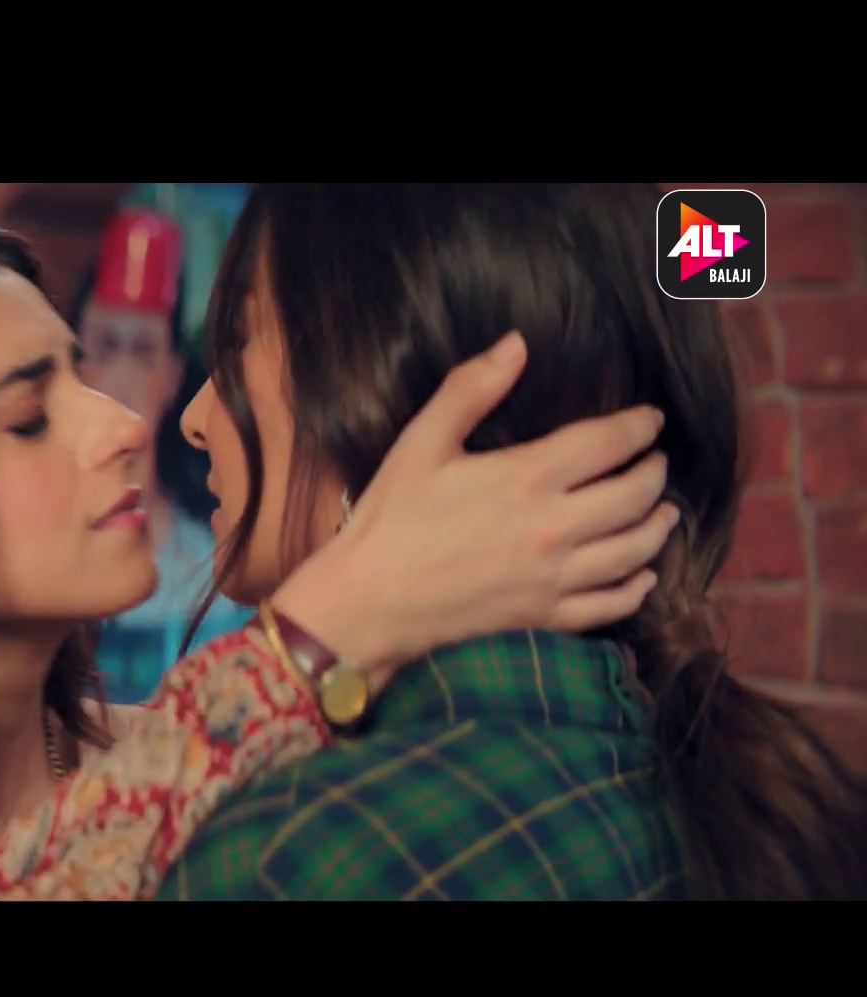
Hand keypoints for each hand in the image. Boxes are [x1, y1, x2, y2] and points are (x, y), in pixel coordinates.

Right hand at [271, 331, 676, 689]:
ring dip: (658, 527)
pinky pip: (611, 604)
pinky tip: (644, 574)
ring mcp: (554, 577)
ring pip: (635, 551)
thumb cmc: (390, 519)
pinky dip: (637, 588)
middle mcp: (554, 528)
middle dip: (654, 473)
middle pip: (635, 496)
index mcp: (527, 477)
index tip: (651, 419)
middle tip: (655, 461)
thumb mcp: (421, 443)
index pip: (609, 443)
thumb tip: (516, 344)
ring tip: (665, 511)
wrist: (368, 601)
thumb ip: (470, 389)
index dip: (639, 426)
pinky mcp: (544, 616)